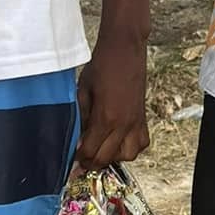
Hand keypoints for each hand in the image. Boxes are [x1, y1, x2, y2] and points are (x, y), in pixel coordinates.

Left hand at [74, 29, 149, 170]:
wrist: (124, 49)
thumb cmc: (100, 66)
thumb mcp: (82, 92)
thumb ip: (80, 119)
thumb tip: (76, 140)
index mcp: (106, 118)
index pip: (90, 152)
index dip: (78, 161)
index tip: (71, 165)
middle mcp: (124, 124)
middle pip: (107, 158)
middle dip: (92, 163)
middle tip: (81, 163)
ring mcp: (136, 122)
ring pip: (128, 155)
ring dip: (113, 157)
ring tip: (102, 149)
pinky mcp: (143, 117)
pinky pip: (141, 143)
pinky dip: (131, 148)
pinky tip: (119, 141)